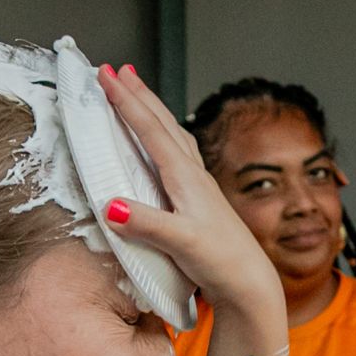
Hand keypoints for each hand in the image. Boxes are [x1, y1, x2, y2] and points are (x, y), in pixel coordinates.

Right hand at [96, 64, 284, 316]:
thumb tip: (112, 205)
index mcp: (186, 178)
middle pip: (163, 123)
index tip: (105, 75)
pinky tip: (162, 144)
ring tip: (136, 93)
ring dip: (152, 110)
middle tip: (116, 69)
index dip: (126, 101)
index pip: (151, 130)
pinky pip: (177, 155)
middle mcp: (193, 176)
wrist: (249, 285)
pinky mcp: (199, 201)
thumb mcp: (183, 244)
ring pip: (172, 135)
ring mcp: (198, 186)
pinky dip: (164, 138)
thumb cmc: (222, 264)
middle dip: (138, 94)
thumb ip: (148, 223)